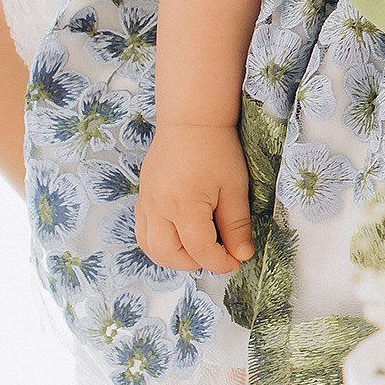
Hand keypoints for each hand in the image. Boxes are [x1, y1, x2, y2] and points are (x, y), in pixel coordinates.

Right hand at [136, 123, 253, 274]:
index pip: (200, 250)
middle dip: (195, 263)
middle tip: (216, 256)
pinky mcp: (142, 198)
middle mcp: (159, 207)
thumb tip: (242, 254)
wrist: (190, 120)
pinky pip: (143, 232)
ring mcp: (146, 203)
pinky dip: (159, 243)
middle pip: (169, 255)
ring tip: (197, 250)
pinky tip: (179, 237)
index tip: (234, 261)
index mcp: (184, 205)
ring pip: (151, 247)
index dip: (219, 262)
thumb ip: (236, 225)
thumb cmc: (216, 149)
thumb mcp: (234, 188)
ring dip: (173, 258)